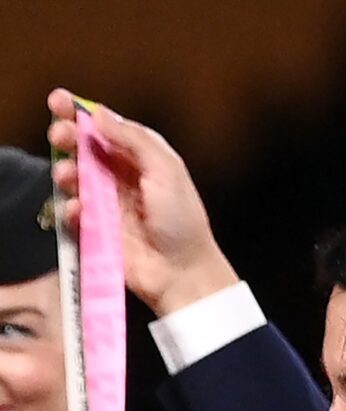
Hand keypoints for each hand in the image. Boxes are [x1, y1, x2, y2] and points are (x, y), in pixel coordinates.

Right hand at [46, 89, 237, 316]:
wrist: (182, 270)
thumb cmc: (182, 220)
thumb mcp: (166, 170)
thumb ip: (135, 140)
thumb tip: (99, 114)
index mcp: (141, 158)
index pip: (105, 128)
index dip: (80, 113)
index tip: (58, 100)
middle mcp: (120, 176)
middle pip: (83, 148)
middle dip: (67, 137)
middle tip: (59, 134)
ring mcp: (106, 202)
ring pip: (73, 177)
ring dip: (65, 171)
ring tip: (67, 174)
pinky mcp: (95, 229)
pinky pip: (73, 213)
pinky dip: (71, 209)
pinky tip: (78, 210)